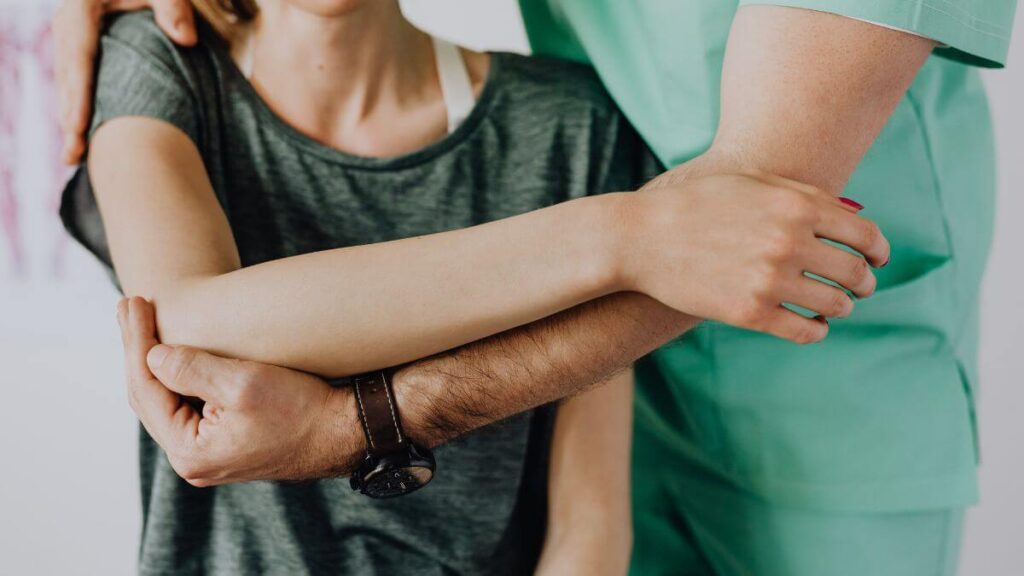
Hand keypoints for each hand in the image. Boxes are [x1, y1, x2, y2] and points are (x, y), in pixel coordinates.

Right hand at [52, 0, 195, 163]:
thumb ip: (174, 8)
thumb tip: (187, 39)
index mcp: (82, 9)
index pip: (79, 57)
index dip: (79, 94)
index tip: (79, 126)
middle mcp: (69, 26)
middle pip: (68, 79)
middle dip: (70, 118)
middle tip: (76, 155)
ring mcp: (71, 41)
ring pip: (67, 86)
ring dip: (69, 121)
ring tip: (74, 158)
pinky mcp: (79, 52)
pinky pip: (75, 86)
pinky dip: (77, 112)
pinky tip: (82, 140)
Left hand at [116, 297, 360, 486]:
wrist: (344, 432)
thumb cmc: (302, 409)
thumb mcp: (243, 383)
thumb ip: (191, 369)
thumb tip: (151, 354)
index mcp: (190, 451)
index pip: (146, 389)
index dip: (136, 342)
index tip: (133, 302)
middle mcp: (193, 459)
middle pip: (149, 397)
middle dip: (138, 348)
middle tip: (129, 304)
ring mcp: (209, 453)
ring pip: (166, 401)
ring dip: (154, 360)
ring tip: (142, 321)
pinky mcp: (225, 442)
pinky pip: (186, 405)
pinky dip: (177, 375)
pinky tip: (173, 352)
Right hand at [618, 172, 888, 343]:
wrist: (641, 237)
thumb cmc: (698, 204)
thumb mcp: (754, 184)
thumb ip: (805, 197)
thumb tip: (854, 220)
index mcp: (797, 206)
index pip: (865, 235)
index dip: (879, 251)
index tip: (877, 259)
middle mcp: (789, 243)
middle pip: (855, 272)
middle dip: (864, 282)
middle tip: (859, 286)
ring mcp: (769, 280)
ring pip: (835, 305)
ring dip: (841, 307)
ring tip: (834, 305)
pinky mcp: (749, 313)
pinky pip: (805, 331)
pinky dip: (817, 330)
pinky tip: (812, 324)